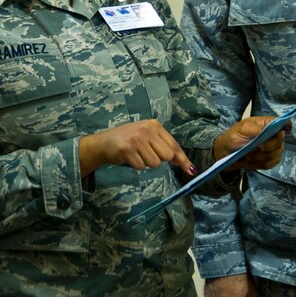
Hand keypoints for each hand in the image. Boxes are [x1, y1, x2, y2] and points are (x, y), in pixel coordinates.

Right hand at [78, 119, 193, 177]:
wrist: (104, 142)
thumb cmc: (129, 140)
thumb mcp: (147, 137)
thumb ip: (164, 147)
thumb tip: (182, 163)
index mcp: (154, 125)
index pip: (173, 145)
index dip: (182, 159)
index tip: (191, 170)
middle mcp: (146, 130)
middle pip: (166, 156)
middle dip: (159, 159)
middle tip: (146, 154)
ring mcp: (137, 139)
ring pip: (154, 163)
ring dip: (146, 163)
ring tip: (136, 155)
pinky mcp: (127, 149)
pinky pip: (141, 166)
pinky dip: (136, 165)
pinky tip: (129, 157)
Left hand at [214, 116, 285, 170]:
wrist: (226, 153)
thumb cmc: (234, 137)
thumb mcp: (242, 129)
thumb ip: (257, 128)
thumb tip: (271, 127)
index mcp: (267, 124)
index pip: (282, 123)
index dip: (286, 126)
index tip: (286, 130)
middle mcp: (273, 135)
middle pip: (280, 141)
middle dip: (265, 147)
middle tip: (253, 148)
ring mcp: (273, 148)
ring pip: (275, 154)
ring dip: (260, 157)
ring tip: (249, 154)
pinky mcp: (270, 160)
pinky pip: (271, 163)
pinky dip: (259, 163)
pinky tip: (251, 160)